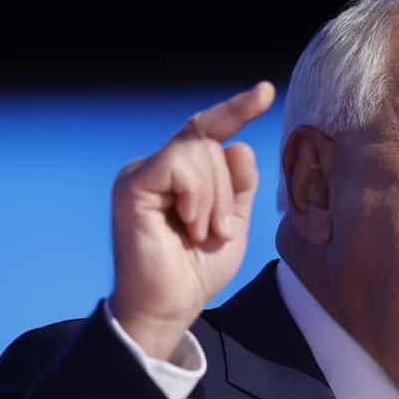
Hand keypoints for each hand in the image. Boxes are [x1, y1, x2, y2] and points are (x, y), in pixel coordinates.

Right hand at [108, 82, 275, 359]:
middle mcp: (156, 167)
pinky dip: (197, 198)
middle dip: (227, 193)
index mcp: (178, 174)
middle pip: (211, 143)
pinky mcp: (132, 186)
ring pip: (200, 152)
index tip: (266, 91)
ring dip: (214, 201)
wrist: (170, 307)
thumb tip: (239, 146)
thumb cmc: (197, 271)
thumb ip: (239, 186)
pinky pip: (180, 165)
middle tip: (214, 233)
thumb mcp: (233, 224)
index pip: (209, 131)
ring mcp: (140, 174)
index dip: (237, 109)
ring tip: (199, 234)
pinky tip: (186, 225)